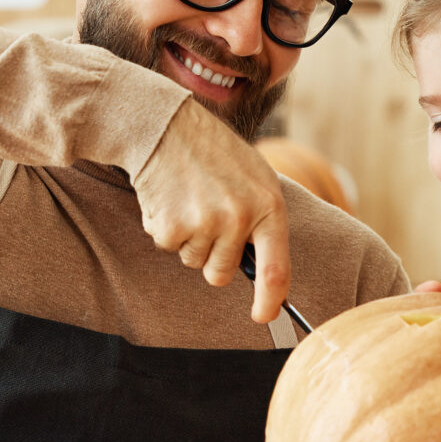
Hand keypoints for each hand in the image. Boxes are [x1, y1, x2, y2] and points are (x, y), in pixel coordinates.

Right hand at [131, 99, 290, 324]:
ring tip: (187, 197)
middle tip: (205, 217)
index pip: (276, 269)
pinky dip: (164, 227)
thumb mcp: (254, 176)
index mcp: (269, 205)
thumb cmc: (212, 151)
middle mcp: (241, 218)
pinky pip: (168, 247)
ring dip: (187, 238)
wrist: (164, 125)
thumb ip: (262, 219)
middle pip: (222, 273)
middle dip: (211, 256)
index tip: (263, 316)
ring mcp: (206, 224)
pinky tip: (168, 197)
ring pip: (193, 260)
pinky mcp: (173, 227)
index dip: (270, 301)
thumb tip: (264, 273)